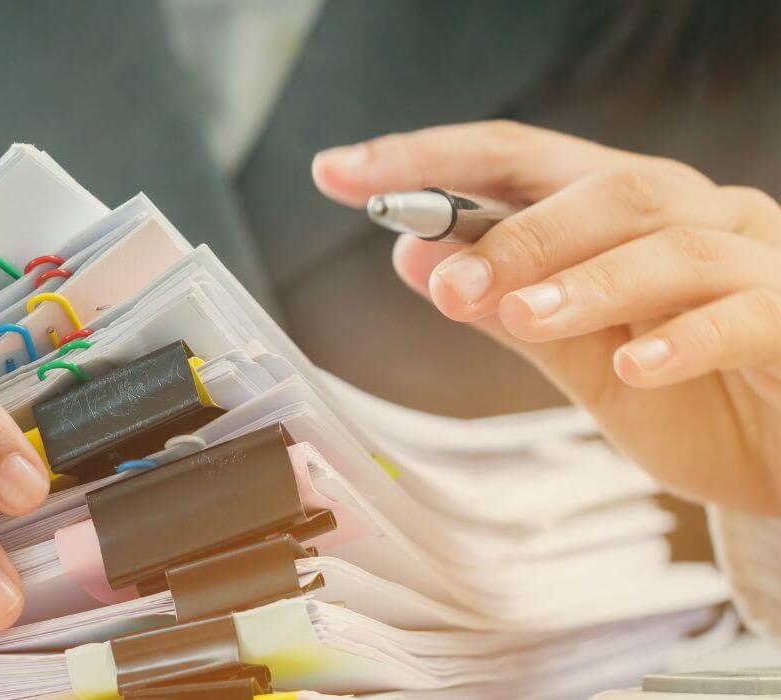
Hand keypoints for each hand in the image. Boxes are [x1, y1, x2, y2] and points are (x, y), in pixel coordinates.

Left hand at [313, 121, 780, 515]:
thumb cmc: (696, 400)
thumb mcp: (582, 360)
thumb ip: (509, 309)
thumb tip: (414, 256)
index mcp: (623, 212)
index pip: (514, 161)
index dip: (426, 159)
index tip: (338, 172)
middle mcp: (691, 215)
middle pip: (599, 188)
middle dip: (511, 234)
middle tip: (446, 284)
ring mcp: (753, 259)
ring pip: (667, 241)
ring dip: (582, 279)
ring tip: (520, 317)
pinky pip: (742, 314)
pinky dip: (683, 337)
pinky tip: (635, 364)